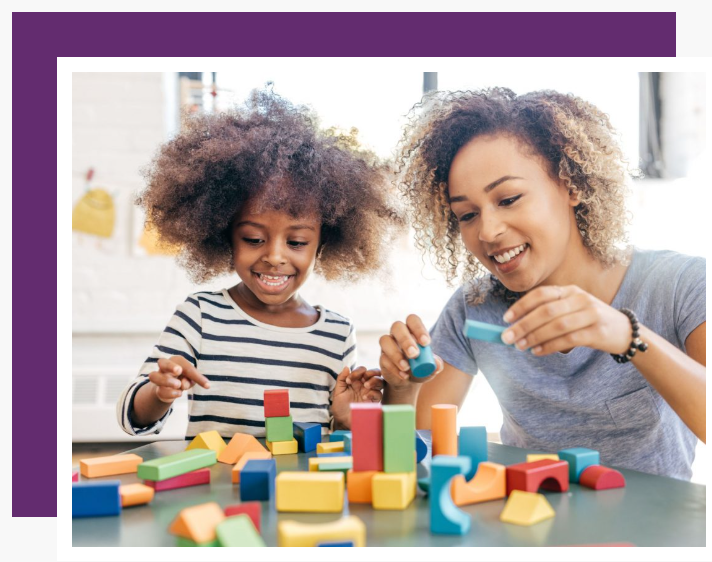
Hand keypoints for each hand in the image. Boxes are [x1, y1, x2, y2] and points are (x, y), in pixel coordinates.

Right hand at [149, 355, 210, 403]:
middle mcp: (164, 367)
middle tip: (179, 371)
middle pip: (162, 362)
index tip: (207, 385)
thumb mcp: (192, 378)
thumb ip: (191, 379)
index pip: (185, 365)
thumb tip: (183, 384)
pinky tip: (179, 393)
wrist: (171, 388)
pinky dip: (170, 393)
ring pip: (154, 376)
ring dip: (167, 381)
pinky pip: (160, 390)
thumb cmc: (184, 378)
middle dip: (170, 366)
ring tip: (178, 385)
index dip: (195, 375)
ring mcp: (158, 378)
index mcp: (175, 361)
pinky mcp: (157, 390)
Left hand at [331, 366, 383, 428]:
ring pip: (380, 381)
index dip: (357, 372)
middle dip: (371, 372)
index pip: (362, 370)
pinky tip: (365, 397)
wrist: (343, 421)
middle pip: (375, 372)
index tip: (348, 380)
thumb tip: (347, 367)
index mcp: (356, 381)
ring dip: (374, 381)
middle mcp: (365, 385)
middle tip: (364, 378)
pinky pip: (379, 394)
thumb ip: (341, 379)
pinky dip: (373, 393)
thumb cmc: (340, 407)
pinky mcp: (374, 402)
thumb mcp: (338, 392)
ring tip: (366, 386)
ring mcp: (370, 393)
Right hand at [379, 314, 443, 389]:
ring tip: (406, 367)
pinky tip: (403, 375)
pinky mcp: (382, 358)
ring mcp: (388, 345)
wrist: (409, 382)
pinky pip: (383, 359)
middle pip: (397, 326)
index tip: (426, 343)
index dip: (418, 328)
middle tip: (414, 354)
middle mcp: (398, 334)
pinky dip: (394, 368)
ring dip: (396, 354)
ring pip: (385, 340)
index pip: (412, 320)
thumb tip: (437, 364)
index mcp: (412, 330)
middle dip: (405, 340)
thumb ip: (436, 364)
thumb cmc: (422, 368)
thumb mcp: (432, 367)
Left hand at [500, 284, 631, 355]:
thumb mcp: (571, 310)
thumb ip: (548, 314)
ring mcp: (591, 314)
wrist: (624, 331)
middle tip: (507, 337)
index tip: (505, 318)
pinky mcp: (597, 331)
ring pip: (556, 325)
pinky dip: (550, 346)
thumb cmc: (588, 321)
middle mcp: (580, 298)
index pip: (541, 294)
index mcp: (569, 291)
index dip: (521, 306)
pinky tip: (537, 351)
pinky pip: (568, 339)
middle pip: (546, 311)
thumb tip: (516, 326)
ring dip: (535, 337)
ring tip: (520, 346)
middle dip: (523, 324)